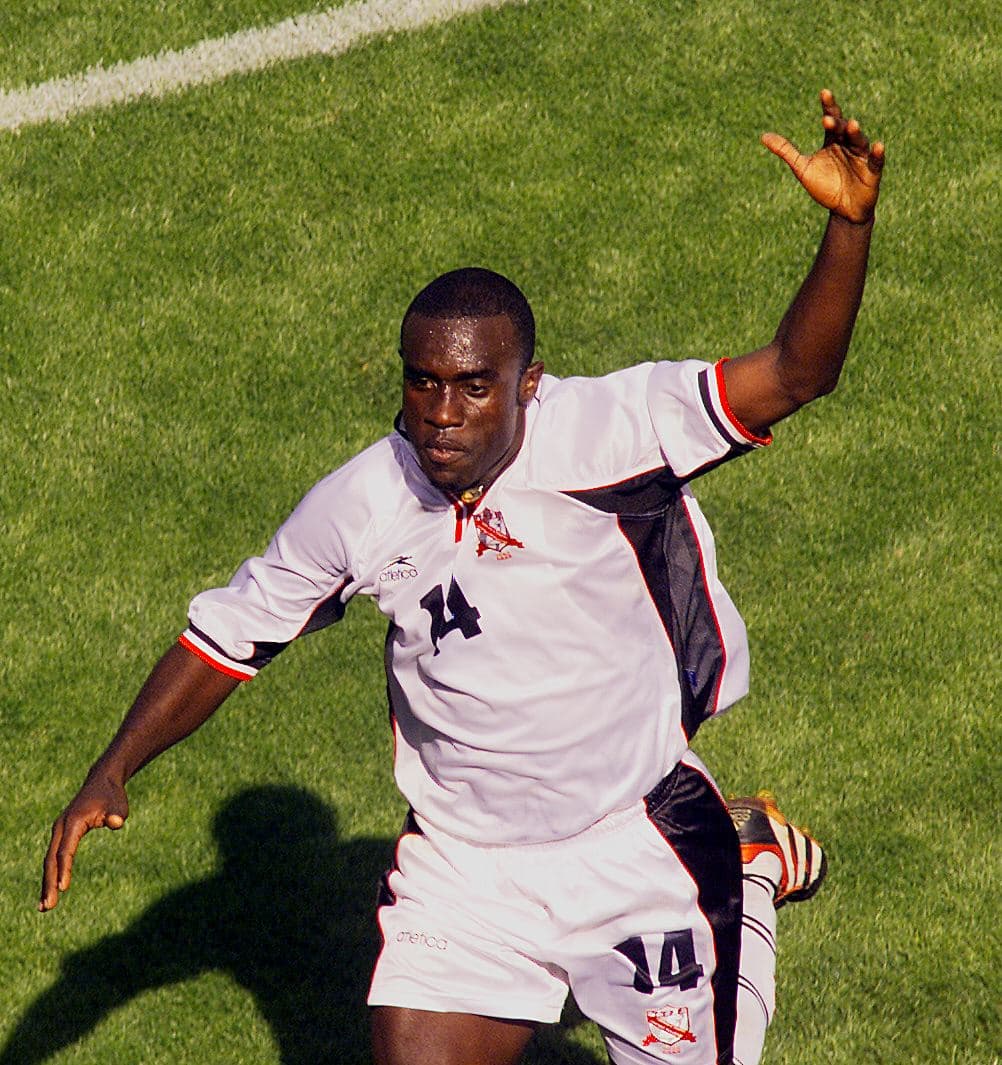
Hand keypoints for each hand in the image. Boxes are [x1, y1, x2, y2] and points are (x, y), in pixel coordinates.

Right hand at [39, 772, 128, 910]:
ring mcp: (59, 832)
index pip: (66, 850)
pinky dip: (51, 874)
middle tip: (47, 907)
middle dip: (49, 883)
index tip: (64, 888)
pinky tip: (51, 891)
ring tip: (44, 907)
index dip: (65, 869)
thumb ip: (117, 814)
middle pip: (52, 859)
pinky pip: (54, 858)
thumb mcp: (119, 804)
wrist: (101, 782)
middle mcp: (61, 828)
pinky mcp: (62, 835)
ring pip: (49, 861)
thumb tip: (116, 823)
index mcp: (73, 822)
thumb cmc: (112, 795)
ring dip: (46, 883)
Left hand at [762, 89, 884, 223]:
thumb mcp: (802, 168)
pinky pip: (876, 161)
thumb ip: (786, 151)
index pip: (831, 119)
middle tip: (827, 119)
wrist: (841, 210)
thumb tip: (763, 136)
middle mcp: (848, 144)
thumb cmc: (824, 186)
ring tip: (851, 125)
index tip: (824, 93)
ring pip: (859, 141)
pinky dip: (878, 153)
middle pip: (843, 129)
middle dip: (837, 124)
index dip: (828, 106)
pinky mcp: (872, 171)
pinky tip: (878, 146)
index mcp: (832, 140)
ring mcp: (861, 156)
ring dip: (855, 133)